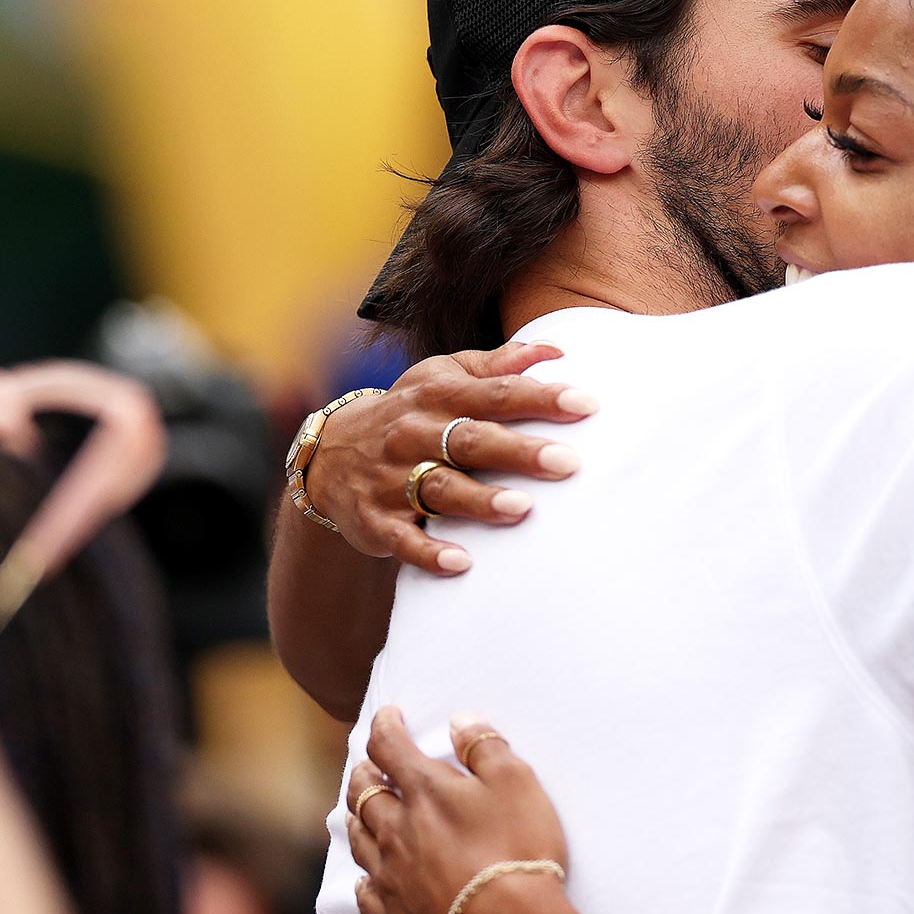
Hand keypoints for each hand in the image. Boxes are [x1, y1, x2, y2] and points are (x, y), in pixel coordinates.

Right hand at [305, 342, 595, 574]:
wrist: (328, 454)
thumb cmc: (410, 412)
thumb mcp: (442, 377)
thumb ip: (498, 365)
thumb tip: (555, 351)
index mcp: (438, 396)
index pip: (495, 393)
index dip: (540, 397)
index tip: (586, 404)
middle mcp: (416, 434)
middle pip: (472, 441)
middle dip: (519, 451)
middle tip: (568, 462)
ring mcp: (392, 478)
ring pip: (440, 488)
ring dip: (480, 500)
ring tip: (522, 508)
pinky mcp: (377, 520)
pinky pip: (403, 538)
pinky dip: (429, 552)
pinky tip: (462, 562)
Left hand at [348, 709, 568, 913]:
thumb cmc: (517, 849)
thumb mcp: (517, 782)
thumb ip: (485, 746)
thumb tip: (459, 720)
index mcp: (424, 791)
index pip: (390, 747)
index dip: (386, 726)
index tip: (389, 716)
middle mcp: (395, 830)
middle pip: (362, 793)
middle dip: (364, 771)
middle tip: (369, 763)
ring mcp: (391, 877)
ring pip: (358, 840)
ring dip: (357, 818)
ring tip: (360, 810)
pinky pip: (366, 895)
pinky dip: (364, 880)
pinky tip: (367, 879)